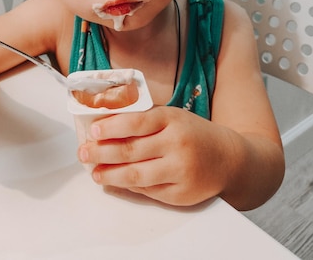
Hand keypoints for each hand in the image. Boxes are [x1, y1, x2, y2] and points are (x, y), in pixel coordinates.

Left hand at [77, 105, 226, 206]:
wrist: (228, 158)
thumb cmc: (192, 134)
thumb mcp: (172, 117)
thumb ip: (144, 119)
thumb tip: (106, 125)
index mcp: (172, 120)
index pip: (136, 122)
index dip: (112, 127)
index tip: (93, 131)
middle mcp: (176, 144)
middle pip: (131, 150)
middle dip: (102, 152)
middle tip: (84, 153)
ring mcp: (179, 170)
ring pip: (136, 175)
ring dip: (110, 174)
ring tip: (94, 172)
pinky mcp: (181, 193)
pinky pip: (147, 191)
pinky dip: (128, 186)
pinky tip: (115, 181)